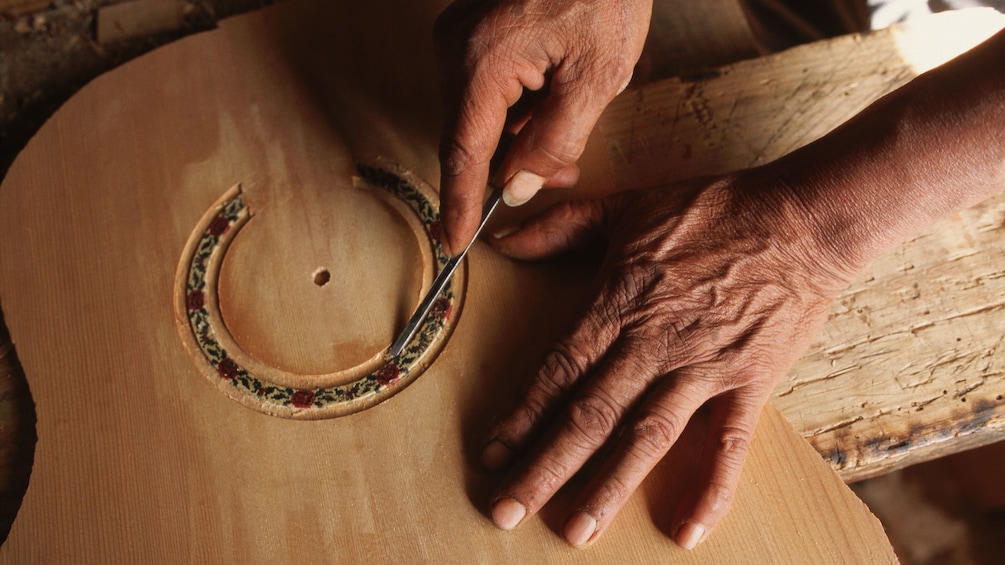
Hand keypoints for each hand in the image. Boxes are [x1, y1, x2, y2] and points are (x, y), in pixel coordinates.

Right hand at [433, 0, 651, 254]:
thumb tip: (516, 188)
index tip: (452, 241)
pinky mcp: (471, 32)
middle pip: (470, 135)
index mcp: (483, 63)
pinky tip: (551, 105)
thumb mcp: (597, 76)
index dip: (458, 203)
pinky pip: (483, 89)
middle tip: (557, 178)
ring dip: (517, 137)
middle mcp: (457, 50)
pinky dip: (516, 109)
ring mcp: (459, 38)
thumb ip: (554, 141)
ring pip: (479, 115)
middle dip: (508, 167)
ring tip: (567, 137)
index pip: (463, 152)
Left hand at [481, 171, 855, 548]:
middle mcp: (652, 342)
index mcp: (618, 303)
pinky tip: (687, 531)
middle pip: (589, 414)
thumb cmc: (712, 210)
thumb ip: (560, 227)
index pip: (558, 369)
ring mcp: (702, 366)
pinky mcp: (749, 382)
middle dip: (544, 466)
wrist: (800, 218)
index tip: (491, 453)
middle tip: (507, 510)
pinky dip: (711, 489)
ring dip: (608, 487)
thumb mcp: (625, 206)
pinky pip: (730, 444)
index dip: (520, 415)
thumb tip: (501, 239)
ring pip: (646, 436)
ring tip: (575, 533)